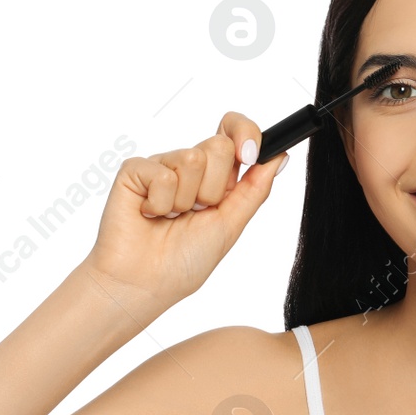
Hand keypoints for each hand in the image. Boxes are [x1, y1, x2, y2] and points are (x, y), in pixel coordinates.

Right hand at [80, 111, 289, 321]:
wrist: (146, 283)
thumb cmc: (184, 260)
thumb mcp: (231, 224)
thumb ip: (255, 188)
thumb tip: (280, 156)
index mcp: (216, 176)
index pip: (235, 131)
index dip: (245, 133)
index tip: (250, 155)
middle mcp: (189, 166)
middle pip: (219, 145)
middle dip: (214, 188)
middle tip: (195, 211)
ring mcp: (161, 166)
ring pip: (192, 158)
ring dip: (186, 200)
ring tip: (171, 217)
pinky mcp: (134, 171)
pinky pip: (162, 174)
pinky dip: (160, 204)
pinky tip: (150, 215)